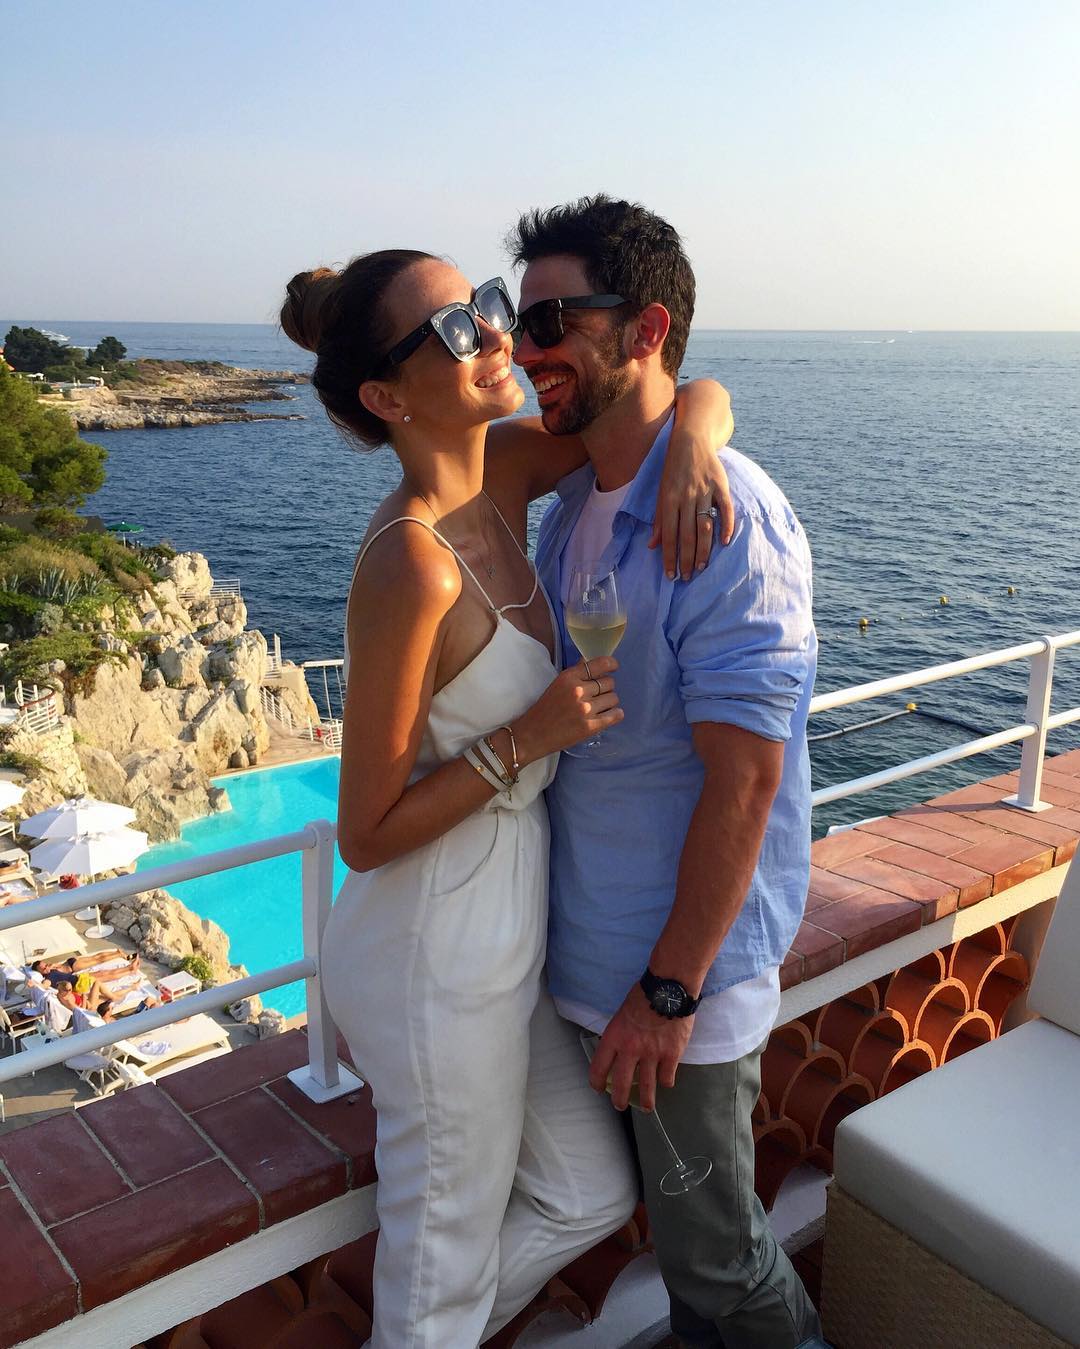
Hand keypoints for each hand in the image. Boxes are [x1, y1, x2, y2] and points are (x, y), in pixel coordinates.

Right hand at [515, 656, 621, 760]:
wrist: (533, 735)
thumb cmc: (545, 709)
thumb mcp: (558, 684)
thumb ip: (576, 672)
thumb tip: (590, 661)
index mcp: (569, 677)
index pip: (600, 664)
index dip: (611, 664)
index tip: (613, 667)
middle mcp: (578, 691)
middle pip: (610, 682)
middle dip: (605, 688)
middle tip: (596, 696)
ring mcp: (586, 709)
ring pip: (614, 698)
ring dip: (609, 702)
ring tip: (597, 708)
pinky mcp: (591, 726)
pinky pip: (616, 715)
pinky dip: (614, 714)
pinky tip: (607, 715)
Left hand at [590, 982, 693, 1111]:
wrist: (668, 988)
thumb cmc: (643, 996)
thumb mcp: (622, 1014)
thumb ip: (620, 1034)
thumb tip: (620, 1049)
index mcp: (614, 1037)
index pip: (599, 1067)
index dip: (597, 1081)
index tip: (598, 1088)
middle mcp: (631, 1049)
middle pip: (621, 1084)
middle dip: (619, 1099)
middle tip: (620, 1106)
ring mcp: (652, 1054)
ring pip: (647, 1088)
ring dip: (646, 1102)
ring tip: (647, 1108)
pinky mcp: (671, 1055)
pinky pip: (667, 1078)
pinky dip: (666, 1081)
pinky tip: (665, 1080)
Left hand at [650, 384, 735, 578]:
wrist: (690, 438)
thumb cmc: (672, 469)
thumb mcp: (660, 492)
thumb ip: (658, 519)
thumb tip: (652, 546)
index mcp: (669, 499)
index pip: (668, 535)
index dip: (669, 556)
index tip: (671, 575)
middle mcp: (686, 497)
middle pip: (687, 534)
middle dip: (686, 559)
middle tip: (687, 577)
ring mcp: (705, 491)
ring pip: (705, 526)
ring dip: (703, 549)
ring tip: (701, 567)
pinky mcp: (721, 485)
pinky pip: (726, 508)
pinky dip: (726, 526)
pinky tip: (724, 543)